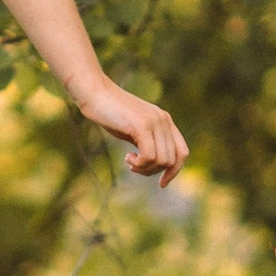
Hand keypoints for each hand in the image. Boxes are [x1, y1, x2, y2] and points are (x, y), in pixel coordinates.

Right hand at [74, 79, 189, 185]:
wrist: (93, 92)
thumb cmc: (109, 112)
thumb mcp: (133, 130)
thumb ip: (147, 142)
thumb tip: (155, 164)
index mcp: (165, 120)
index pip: (182, 152)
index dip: (174, 171)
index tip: (161, 183)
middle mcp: (164, 120)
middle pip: (172, 160)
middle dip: (153, 171)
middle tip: (133, 167)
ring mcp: (155, 122)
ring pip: (162, 161)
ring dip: (144, 168)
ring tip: (129, 161)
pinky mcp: (142, 125)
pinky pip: (150, 156)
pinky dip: (140, 164)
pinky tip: (127, 158)